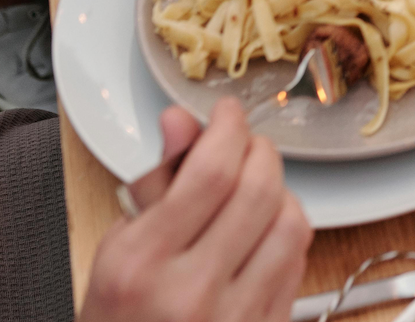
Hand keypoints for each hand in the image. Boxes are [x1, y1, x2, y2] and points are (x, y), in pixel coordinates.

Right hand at [79, 102, 311, 321]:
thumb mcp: (116, 254)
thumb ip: (156, 184)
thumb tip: (181, 123)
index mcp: (141, 265)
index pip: (211, 171)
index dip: (227, 127)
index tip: (225, 115)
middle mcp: (190, 292)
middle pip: (258, 189)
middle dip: (258, 151)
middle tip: (245, 145)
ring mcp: (234, 318)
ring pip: (291, 222)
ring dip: (280, 192)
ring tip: (256, 190)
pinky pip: (298, 264)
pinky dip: (288, 233)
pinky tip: (265, 231)